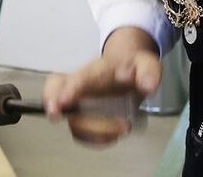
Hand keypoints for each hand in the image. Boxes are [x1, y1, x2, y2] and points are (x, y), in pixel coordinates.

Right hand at [43, 27, 161, 146]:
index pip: (80, 77)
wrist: (128, 68)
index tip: (62, 102)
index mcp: (98, 69)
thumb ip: (149, 72)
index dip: (69, 90)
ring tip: (122, 128)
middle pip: (57, 88)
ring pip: (71, 117)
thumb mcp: (147, 63)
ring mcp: (79, 99)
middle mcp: (81, 82)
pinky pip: (79, 131)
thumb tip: (148, 86)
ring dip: (93, 130)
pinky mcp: (81, 114)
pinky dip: (93, 139)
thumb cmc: (133, 67)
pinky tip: (112, 136)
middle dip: (52, 102)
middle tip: (54, 115)